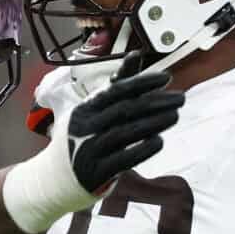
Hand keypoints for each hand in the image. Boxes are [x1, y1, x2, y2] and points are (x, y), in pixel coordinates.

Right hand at [66, 51, 183, 192]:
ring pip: (125, 133)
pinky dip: (142, 149)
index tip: (166, 78)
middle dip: (155, 102)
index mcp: (85, 109)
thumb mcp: (93, 110)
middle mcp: (85, 127)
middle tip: (180, 98)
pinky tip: (159, 140)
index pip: (116, 91)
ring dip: (154, 123)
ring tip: (175, 115)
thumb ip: (117, 85)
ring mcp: (89, 150)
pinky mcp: (96, 173)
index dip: (142, 82)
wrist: (54, 178)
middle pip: (124, 110)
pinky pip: (123, 159)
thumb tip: (136, 55)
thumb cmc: (82, 137)